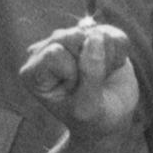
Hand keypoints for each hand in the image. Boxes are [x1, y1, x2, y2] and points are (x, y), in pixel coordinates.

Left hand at [19, 15, 143, 140]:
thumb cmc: (91, 119)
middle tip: (90, 85)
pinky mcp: (97, 33)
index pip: (55, 53)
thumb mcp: (87, 107)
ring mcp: (73, 39)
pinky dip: (119, 55)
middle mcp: (47, 49)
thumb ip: (90, 74)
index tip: (73, 93)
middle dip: (91, 64)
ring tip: (100, 79)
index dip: (73, 74)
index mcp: (33, 71)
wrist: (110, 119)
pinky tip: (109, 69)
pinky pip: (115, 35)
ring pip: (97, 35)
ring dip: (107, 61)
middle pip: (73, 37)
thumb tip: (96, 36)